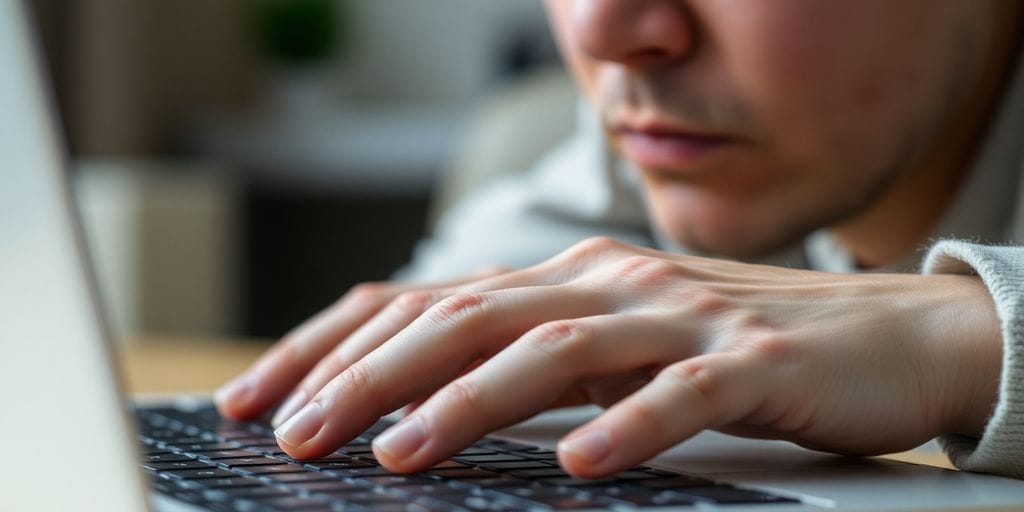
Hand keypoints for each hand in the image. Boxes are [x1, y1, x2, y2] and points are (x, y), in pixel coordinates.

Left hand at [216, 237, 1000, 477]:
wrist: (885, 336)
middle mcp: (613, 284)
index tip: (263, 394)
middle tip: (298, 429)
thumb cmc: (734, 350)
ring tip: (401, 453)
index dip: (338, 343)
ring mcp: (683, 319)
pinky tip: (580, 466)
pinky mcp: (752, 364)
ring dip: (472, 400)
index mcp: (571, 279)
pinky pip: (679, 394)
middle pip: (473, 315)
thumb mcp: (615, 345)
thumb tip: (422, 400)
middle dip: (374, 373)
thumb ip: (533, 359)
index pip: (430, 299)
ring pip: (558, 347)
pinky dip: (625, 426)